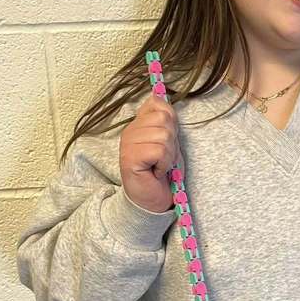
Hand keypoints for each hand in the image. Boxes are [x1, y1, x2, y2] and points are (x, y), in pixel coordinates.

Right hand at [119, 91, 183, 213]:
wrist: (153, 201)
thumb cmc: (163, 174)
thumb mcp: (169, 143)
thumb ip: (167, 122)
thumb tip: (163, 99)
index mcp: (138, 124)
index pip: (157, 103)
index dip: (171, 121)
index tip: (167, 142)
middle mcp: (130, 131)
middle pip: (164, 117)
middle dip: (172, 140)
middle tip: (164, 158)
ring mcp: (128, 144)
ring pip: (163, 135)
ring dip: (169, 155)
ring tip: (160, 166)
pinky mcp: (130, 158)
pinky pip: (159, 150)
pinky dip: (164, 164)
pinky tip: (156, 172)